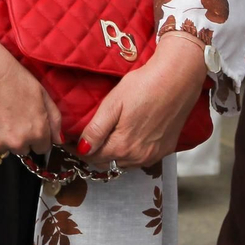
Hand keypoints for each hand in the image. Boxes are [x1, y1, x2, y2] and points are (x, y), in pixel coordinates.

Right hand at [0, 8, 61, 158]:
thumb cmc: (10, 76)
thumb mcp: (41, 93)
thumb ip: (54, 120)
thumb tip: (58, 140)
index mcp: (38, 132)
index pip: (42, 148)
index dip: (35, 134)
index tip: (25, 121)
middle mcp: (19, 142)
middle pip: (22, 150)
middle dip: (18, 136)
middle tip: (8, 115)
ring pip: (3, 149)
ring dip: (1, 138)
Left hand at [77, 34, 206, 168]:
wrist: (176, 80)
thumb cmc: (143, 87)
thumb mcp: (112, 105)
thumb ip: (97, 130)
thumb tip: (82, 148)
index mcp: (123, 146)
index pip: (92, 157)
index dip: (77, 150)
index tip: (68, 142)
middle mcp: (139, 157)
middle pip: (108, 163)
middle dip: (92, 154)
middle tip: (82, 140)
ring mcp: (154, 155)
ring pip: (124, 163)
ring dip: (112, 155)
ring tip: (101, 140)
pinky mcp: (166, 149)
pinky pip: (141, 159)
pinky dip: (129, 153)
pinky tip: (125, 139)